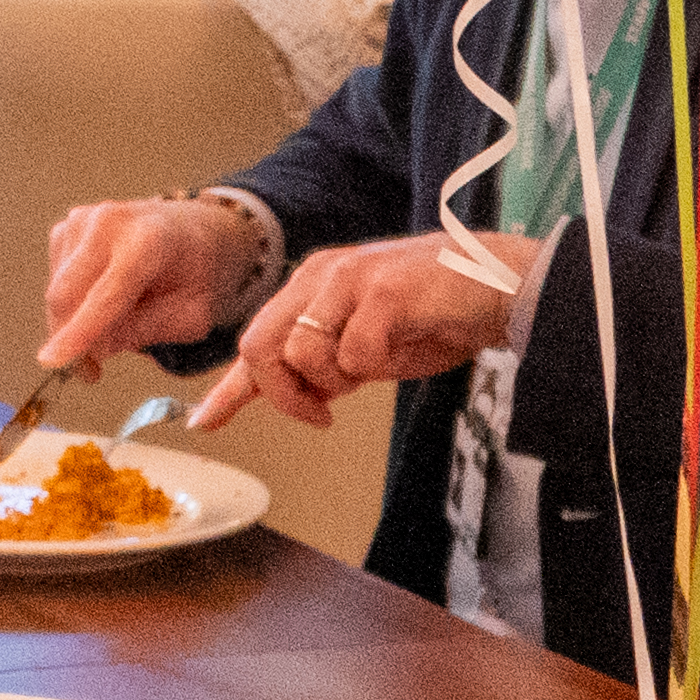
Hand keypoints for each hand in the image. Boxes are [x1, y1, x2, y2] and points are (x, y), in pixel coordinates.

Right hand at [36, 198, 252, 375]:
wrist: (195, 230)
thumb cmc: (198, 275)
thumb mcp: (192, 315)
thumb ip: (145, 331)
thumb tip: (94, 350)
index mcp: (149, 240)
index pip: (106, 295)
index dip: (80, 332)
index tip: (53, 362)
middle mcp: (108, 222)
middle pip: (67, 294)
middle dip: (71, 339)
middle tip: (91, 373)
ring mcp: (82, 219)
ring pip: (57, 291)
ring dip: (73, 322)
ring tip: (116, 325)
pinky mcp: (66, 226)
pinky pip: (56, 279)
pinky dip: (73, 303)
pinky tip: (103, 299)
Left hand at [191, 236, 524, 431]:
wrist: (498, 284)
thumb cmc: (435, 316)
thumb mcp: (369, 348)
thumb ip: (330, 366)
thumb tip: (299, 398)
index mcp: (310, 290)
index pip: (256, 342)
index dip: (228, 389)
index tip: (202, 421)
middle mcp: (318, 278)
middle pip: (260, 347)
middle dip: (285, 394)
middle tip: (322, 414)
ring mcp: (347, 280)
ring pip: (302, 353)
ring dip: (337, 378)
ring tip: (375, 366)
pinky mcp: (381, 291)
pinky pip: (355, 352)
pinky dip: (376, 365)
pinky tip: (402, 346)